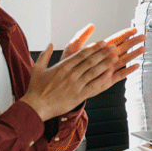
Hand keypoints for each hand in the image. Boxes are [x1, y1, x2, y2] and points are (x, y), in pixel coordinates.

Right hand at [21, 31, 145, 121]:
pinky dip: (102, 79)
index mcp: (62, 67)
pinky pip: (93, 86)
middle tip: (113, 47)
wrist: (35, 107)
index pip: (81, 55)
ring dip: (106, 64)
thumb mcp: (37, 69)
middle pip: (90, 61)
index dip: (94, 48)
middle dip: (103, 53)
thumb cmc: (36, 89)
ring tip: (115, 57)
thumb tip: (50, 44)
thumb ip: (44, 55)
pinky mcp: (78, 96)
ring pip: (93, 72)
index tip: (102, 43)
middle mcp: (70, 75)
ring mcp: (75, 85)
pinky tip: (110, 74)